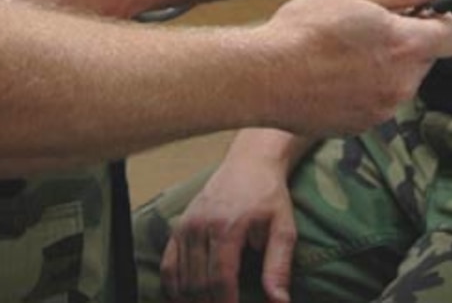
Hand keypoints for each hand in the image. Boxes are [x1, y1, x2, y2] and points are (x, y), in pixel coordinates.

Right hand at [160, 137, 299, 302]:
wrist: (249, 162)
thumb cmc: (269, 196)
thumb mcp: (283, 228)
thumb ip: (278, 267)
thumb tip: (280, 302)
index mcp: (228, 227)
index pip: (220, 279)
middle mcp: (201, 226)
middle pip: (198, 283)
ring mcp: (185, 226)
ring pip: (181, 278)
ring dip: (193, 300)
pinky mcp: (178, 226)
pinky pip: (168, 265)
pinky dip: (174, 287)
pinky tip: (185, 300)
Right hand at [263, 0, 451, 135]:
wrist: (264, 77)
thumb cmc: (305, 30)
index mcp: (406, 46)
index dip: (441, 20)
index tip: (416, 12)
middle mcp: (402, 84)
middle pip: (426, 59)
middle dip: (408, 42)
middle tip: (368, 27)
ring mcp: (382, 110)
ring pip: (401, 81)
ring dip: (386, 66)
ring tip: (344, 52)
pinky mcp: (361, 126)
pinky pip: (378, 102)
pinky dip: (365, 88)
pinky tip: (333, 74)